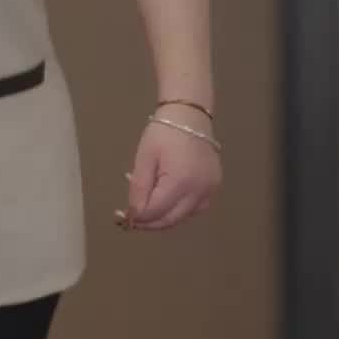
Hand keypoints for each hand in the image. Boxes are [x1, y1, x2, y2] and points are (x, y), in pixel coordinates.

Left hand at [116, 114, 221, 233]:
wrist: (189, 115)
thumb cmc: (163, 133)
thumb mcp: (145, 158)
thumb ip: (139, 188)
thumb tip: (134, 214)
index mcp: (180, 182)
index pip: (156, 211)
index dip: (139, 218)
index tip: (124, 218)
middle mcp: (199, 191)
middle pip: (171, 219)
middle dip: (150, 223)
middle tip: (133, 219)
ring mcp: (210, 189)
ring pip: (184, 216)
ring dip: (165, 217)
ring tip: (148, 208)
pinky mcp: (215, 186)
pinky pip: (196, 207)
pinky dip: (180, 209)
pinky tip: (168, 201)